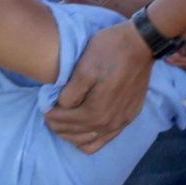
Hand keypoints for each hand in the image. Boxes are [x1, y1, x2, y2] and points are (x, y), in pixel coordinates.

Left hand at [45, 21, 152, 153]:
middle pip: (76, 133)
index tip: (44, 109)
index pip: (66, 122)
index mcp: (96, 111)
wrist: (141, 43)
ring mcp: (122, 122)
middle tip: (49, 116)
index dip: (51, 116)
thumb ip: (71, 92)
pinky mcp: (129, 116)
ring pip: (90, 140)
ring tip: (63, 123)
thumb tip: (61, 106)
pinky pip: (106, 139)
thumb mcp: (84, 67)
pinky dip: (91, 139)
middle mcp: (109, 123)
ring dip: (73, 135)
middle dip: (59, 126)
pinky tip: (84, 131)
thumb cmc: (110, 51)